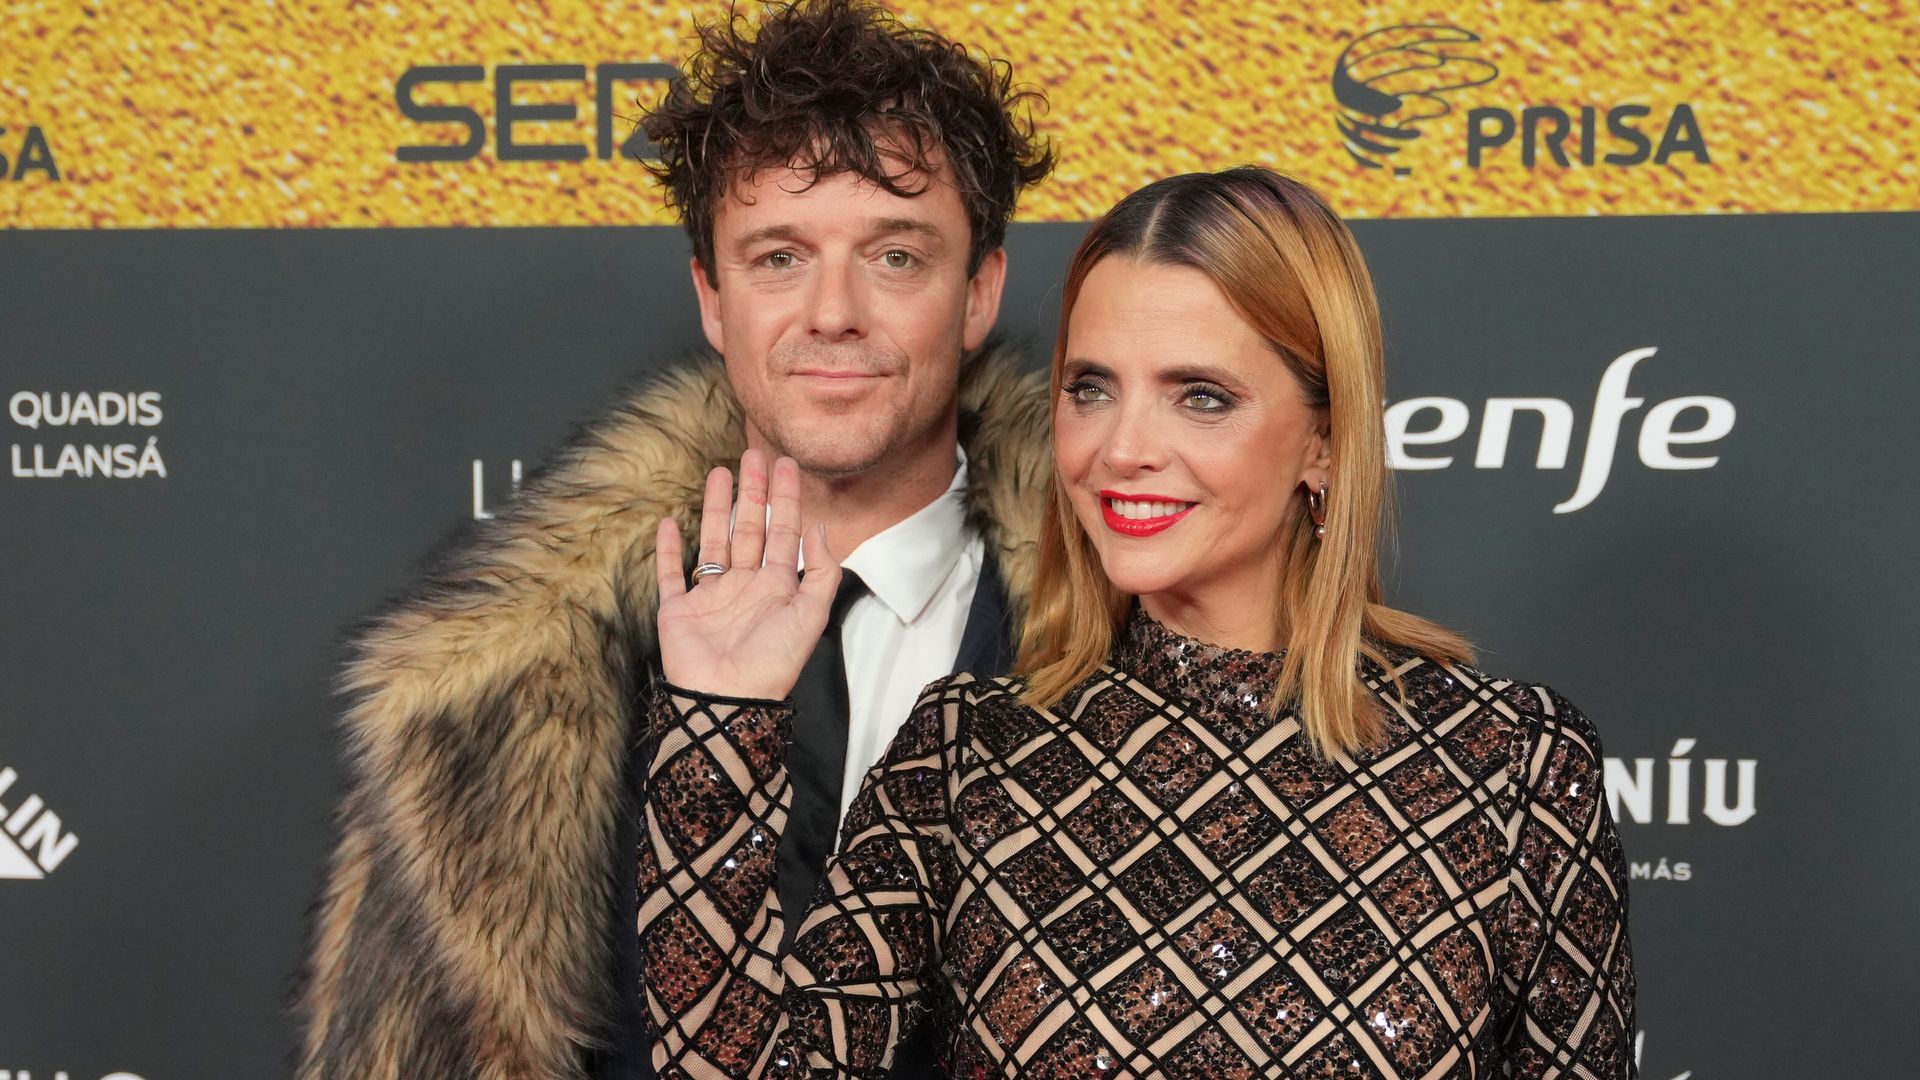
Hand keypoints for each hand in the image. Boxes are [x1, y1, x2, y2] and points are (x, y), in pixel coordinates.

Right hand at [655, 449, 841, 699]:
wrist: (727, 698)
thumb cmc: (772, 661)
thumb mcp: (811, 614)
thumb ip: (822, 571)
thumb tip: (820, 528)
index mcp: (778, 588)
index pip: (784, 533)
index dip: (786, 499)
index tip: (786, 465)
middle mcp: (745, 587)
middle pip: (750, 529)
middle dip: (752, 492)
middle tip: (753, 454)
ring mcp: (711, 598)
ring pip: (714, 542)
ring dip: (716, 509)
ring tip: (719, 473)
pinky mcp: (679, 611)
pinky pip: (671, 574)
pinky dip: (669, 550)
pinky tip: (670, 522)